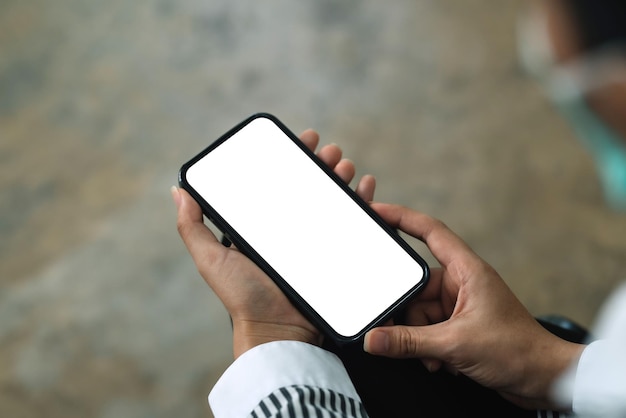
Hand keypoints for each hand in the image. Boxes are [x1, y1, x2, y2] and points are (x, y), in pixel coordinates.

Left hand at [173, 129, 375, 357]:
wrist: (279, 333)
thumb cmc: (243, 298)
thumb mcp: (211, 260)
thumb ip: (193, 228)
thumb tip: (178, 190)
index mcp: (263, 228)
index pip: (278, 184)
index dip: (292, 159)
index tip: (304, 139)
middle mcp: (289, 232)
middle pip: (309, 188)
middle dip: (322, 164)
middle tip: (331, 151)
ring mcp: (315, 243)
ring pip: (332, 202)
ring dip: (342, 179)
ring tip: (347, 166)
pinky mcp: (336, 256)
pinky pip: (353, 226)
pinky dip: (363, 204)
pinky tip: (367, 188)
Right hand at [363, 203, 584, 409]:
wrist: (543, 379)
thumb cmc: (517, 350)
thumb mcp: (455, 344)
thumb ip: (409, 341)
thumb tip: (374, 339)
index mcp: (467, 270)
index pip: (430, 231)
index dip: (402, 217)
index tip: (377, 212)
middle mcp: (463, 282)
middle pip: (416, 284)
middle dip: (408, 312)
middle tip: (399, 332)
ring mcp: (460, 304)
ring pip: (420, 310)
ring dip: (419, 336)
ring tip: (434, 356)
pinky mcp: (460, 324)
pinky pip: (429, 327)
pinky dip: (428, 345)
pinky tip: (440, 361)